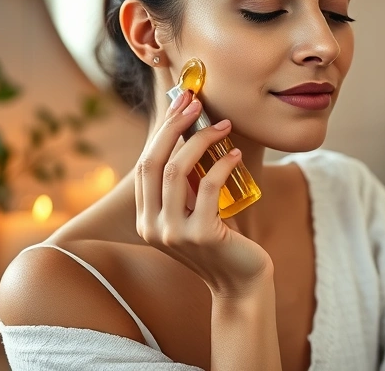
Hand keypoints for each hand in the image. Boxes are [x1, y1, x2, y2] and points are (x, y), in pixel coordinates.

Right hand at [134, 90, 272, 296]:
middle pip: (154, 162)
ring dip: (202, 140)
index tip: (181, 103)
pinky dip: (222, 164)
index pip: (145, 163)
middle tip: (197, 104)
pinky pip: (208, 187)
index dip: (162, 130)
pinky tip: (235, 155)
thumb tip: (192, 132)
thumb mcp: (194, 211)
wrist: (240, 282)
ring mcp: (173, 232)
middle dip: (174, 126)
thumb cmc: (221, 241)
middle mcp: (151, 226)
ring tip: (225, 127)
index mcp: (145, 218)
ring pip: (177, 170)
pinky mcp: (200, 235)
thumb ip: (185, 185)